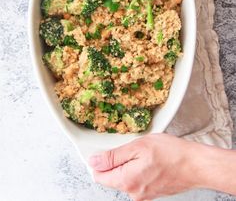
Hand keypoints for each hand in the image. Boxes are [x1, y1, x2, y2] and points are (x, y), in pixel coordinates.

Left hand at [89, 133, 205, 200]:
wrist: (195, 165)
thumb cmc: (171, 153)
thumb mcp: (138, 146)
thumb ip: (114, 156)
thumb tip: (94, 161)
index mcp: (127, 181)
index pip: (99, 175)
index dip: (99, 161)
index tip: (106, 149)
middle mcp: (133, 193)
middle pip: (112, 177)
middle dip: (117, 161)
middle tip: (132, 147)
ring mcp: (143, 195)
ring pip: (126, 177)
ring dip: (130, 164)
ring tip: (145, 153)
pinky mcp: (151, 193)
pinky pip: (137, 180)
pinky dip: (139, 169)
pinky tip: (151, 160)